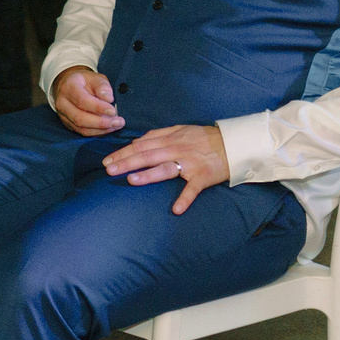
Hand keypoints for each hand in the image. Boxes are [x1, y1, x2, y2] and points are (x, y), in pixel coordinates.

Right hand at [50, 65, 124, 135]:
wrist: (69, 86)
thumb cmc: (85, 81)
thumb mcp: (95, 77)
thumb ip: (103, 86)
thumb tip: (109, 99)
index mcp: (68, 88)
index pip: (82, 100)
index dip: (98, 107)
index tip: (113, 111)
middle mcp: (62, 103)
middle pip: (80, 118)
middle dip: (101, 122)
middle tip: (118, 122)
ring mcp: (63, 116)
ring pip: (81, 128)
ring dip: (101, 130)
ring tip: (116, 125)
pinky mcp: (68, 124)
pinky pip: (82, 132)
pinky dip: (97, 132)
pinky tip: (108, 128)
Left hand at [103, 124, 228, 213]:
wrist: (232, 144)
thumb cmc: (203, 138)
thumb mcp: (180, 129)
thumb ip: (158, 135)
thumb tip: (137, 141)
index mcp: (170, 139)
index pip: (141, 145)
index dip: (123, 152)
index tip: (107, 161)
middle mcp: (176, 149)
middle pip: (147, 156)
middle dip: (126, 162)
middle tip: (109, 170)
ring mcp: (189, 163)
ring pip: (166, 168)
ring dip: (149, 175)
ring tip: (132, 180)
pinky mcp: (202, 176)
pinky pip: (192, 189)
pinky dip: (185, 199)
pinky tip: (176, 209)